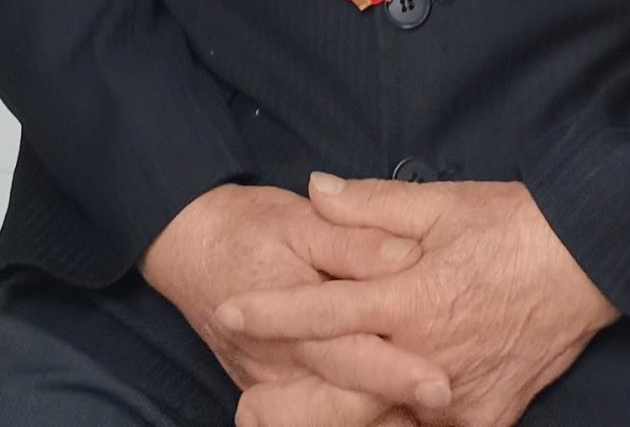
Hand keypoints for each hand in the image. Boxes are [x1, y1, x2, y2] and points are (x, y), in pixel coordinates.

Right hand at [141, 182, 437, 415]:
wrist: (189, 248)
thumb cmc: (249, 229)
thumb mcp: (303, 222)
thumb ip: (357, 243)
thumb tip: (409, 257)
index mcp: (288, 320)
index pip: (350, 357)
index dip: (396, 373)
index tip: (439, 384)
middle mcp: (279, 367)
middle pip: (342, 407)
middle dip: (390, 407)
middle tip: (440, 395)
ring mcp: (273, 387)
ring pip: (329, 423)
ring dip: (374, 416)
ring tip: (419, 409)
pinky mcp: (275, 395)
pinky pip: (315, 421)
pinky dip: (354, 417)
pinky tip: (387, 407)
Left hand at [221, 174, 617, 426]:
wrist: (595, 258)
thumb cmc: (519, 223)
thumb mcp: (444, 202)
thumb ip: (371, 204)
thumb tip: (314, 191)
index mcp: (410, 298)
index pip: (322, 309)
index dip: (269, 312)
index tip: (228, 311)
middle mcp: (425, 357)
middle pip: (340, 390)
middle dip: (289, 400)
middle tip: (246, 405)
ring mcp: (456, 398)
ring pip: (384, 419)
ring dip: (344, 416)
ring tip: (305, 412)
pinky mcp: (486, 417)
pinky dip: (410, 420)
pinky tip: (397, 410)